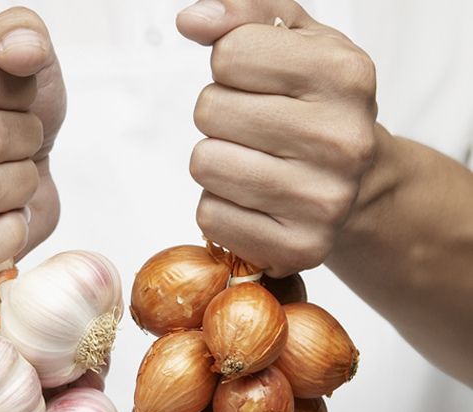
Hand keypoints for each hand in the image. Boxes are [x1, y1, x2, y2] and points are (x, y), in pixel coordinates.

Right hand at [0, 8, 65, 287]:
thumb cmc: (0, 136)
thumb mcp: (14, 75)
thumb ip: (20, 36)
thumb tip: (21, 50)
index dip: (18, 94)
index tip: (16, 105)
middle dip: (25, 142)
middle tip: (19, 150)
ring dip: (21, 186)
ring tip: (13, 184)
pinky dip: (10, 234)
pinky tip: (9, 222)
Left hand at [178, 0, 377, 276]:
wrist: (361, 187)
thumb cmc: (319, 111)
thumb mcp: (299, 45)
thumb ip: (245, 15)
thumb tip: (191, 19)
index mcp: (345, 75)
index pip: (229, 55)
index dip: (229, 67)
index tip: (259, 84)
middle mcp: (341, 140)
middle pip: (210, 111)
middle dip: (220, 116)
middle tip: (255, 130)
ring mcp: (323, 201)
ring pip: (205, 165)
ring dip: (216, 162)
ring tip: (253, 163)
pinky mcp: (299, 248)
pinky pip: (210, 217)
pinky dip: (219, 207)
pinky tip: (252, 200)